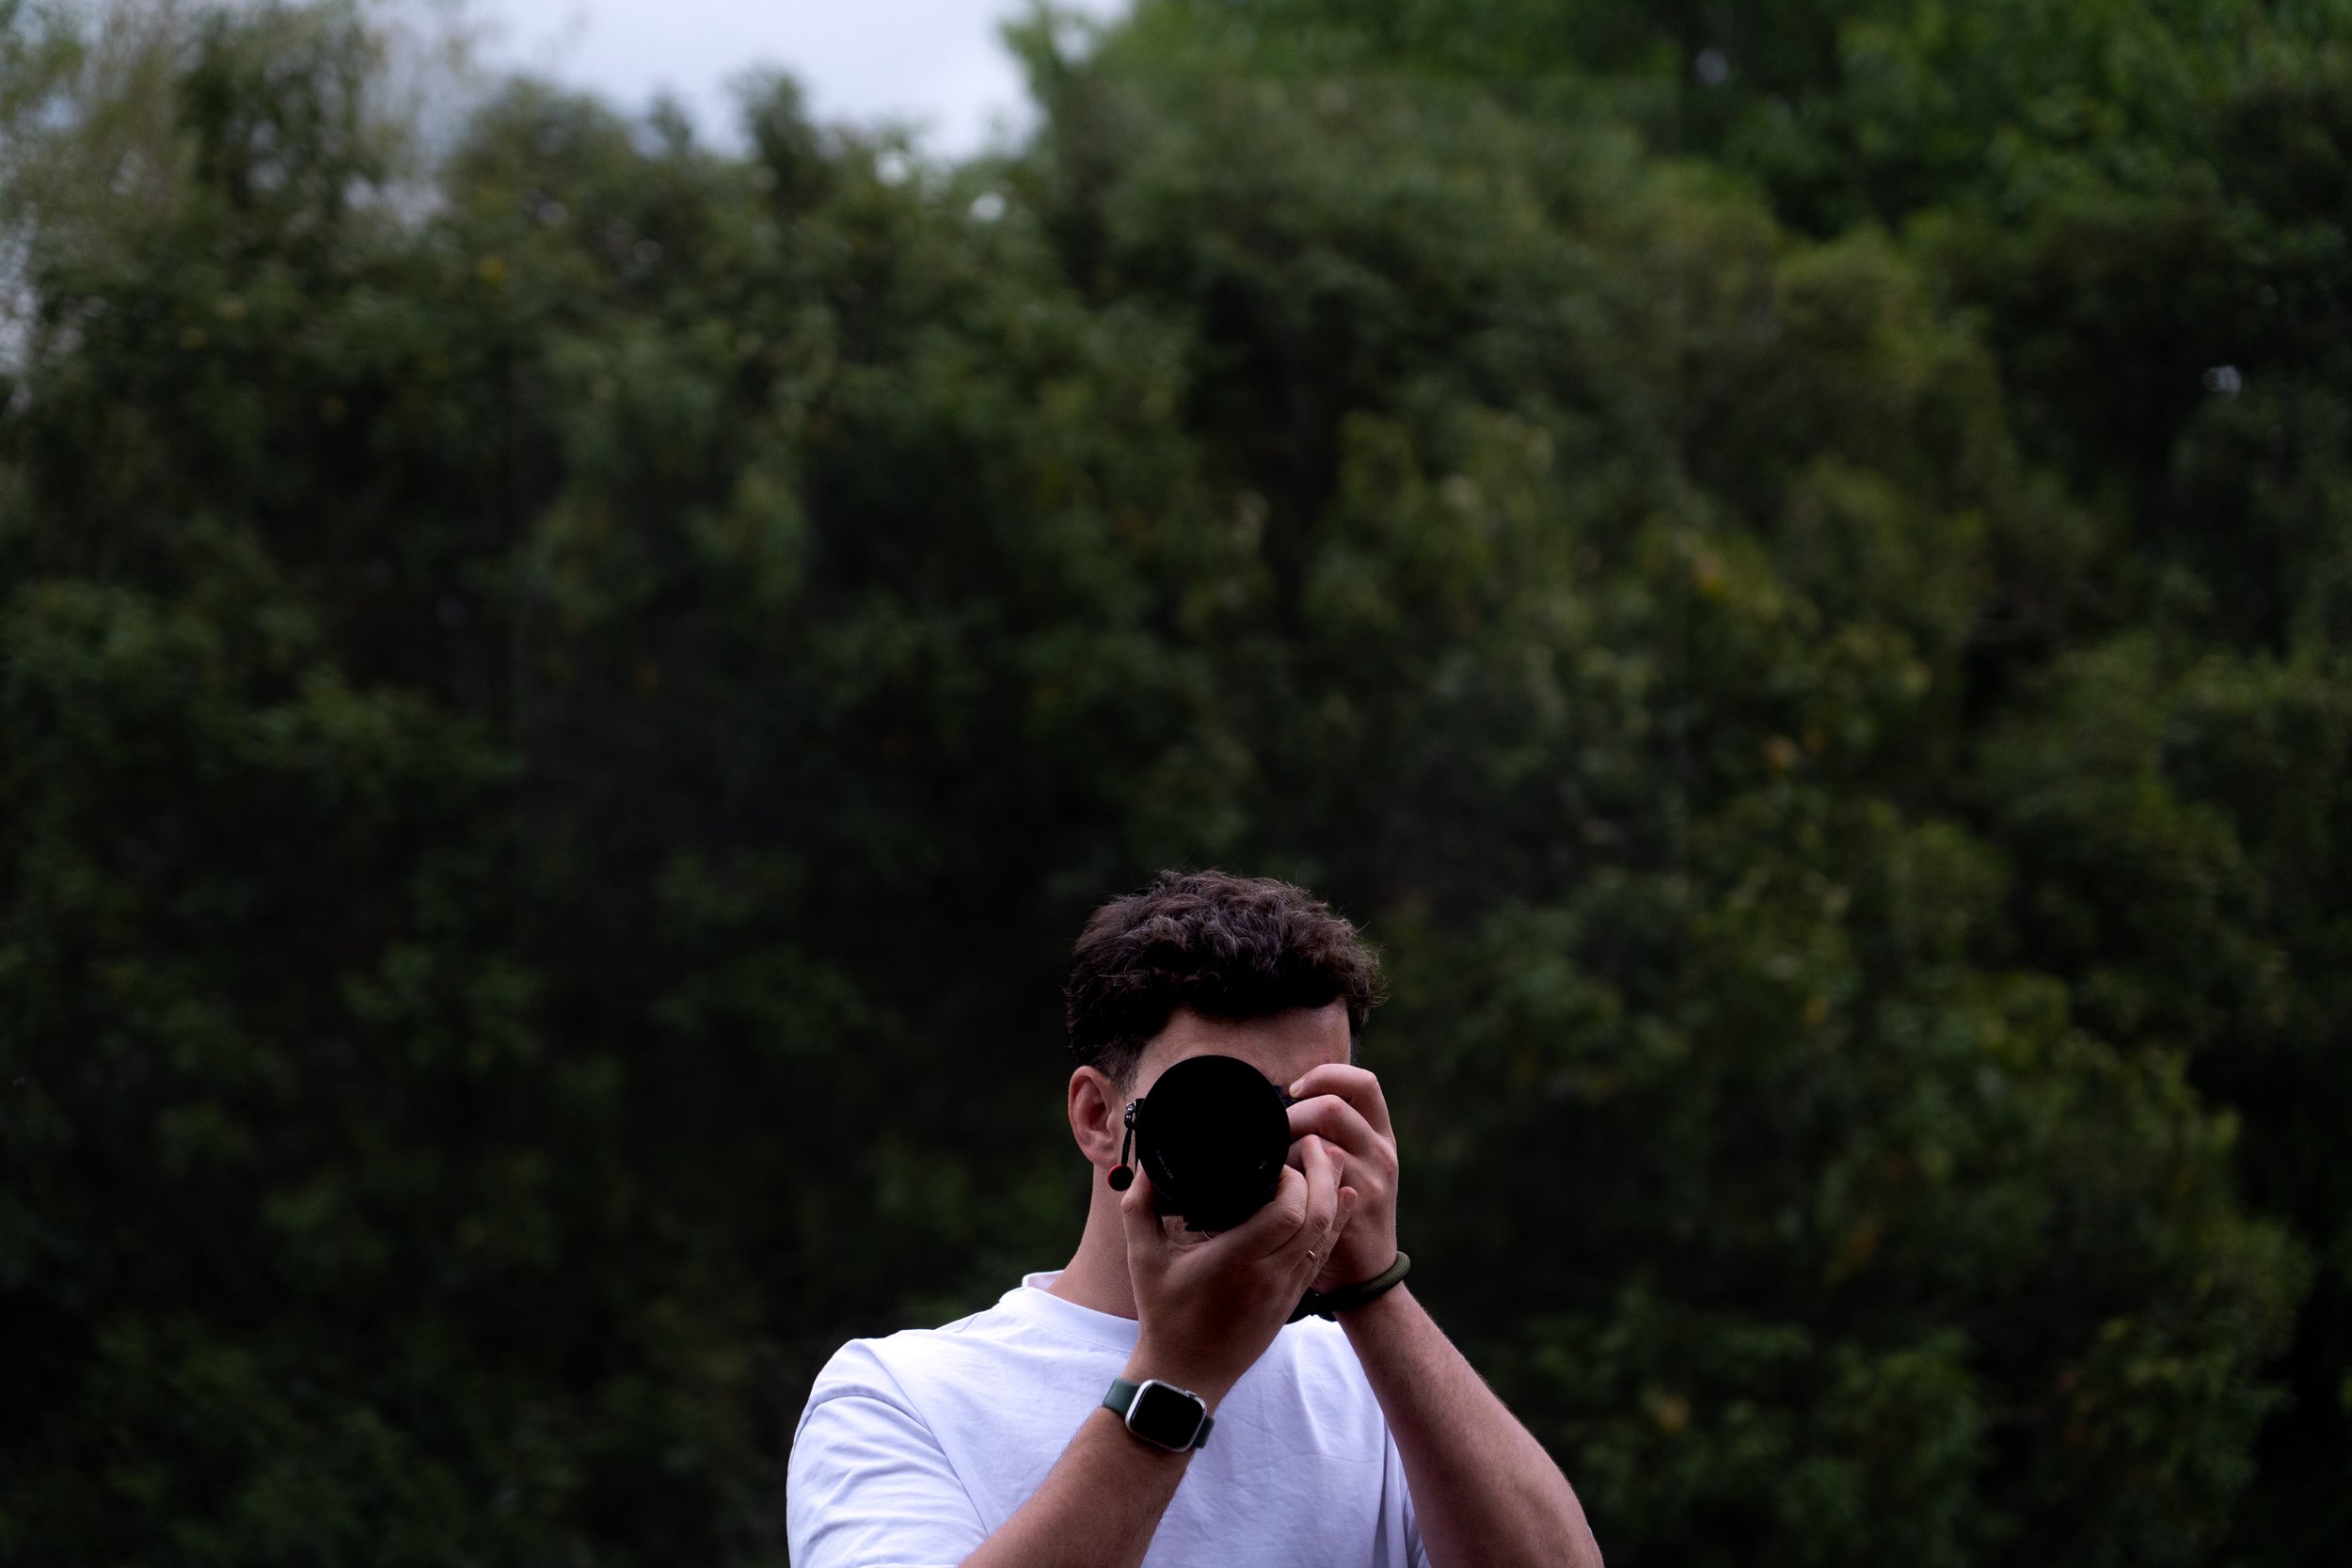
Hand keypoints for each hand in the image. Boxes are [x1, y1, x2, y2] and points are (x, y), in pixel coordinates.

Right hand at [1120, 1134, 1352, 1405]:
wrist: (1186, 1375)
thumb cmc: (1163, 1315)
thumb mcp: (1143, 1258)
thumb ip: (1140, 1206)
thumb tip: (1144, 1166)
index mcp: (1237, 1260)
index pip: (1289, 1212)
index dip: (1294, 1178)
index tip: (1278, 1156)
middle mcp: (1269, 1275)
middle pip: (1319, 1218)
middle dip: (1323, 1174)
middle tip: (1313, 1141)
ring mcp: (1286, 1290)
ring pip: (1328, 1236)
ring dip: (1335, 1195)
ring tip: (1329, 1159)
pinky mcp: (1292, 1301)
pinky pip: (1324, 1256)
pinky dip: (1337, 1224)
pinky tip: (1344, 1199)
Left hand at [1285, 1064, 1399, 1293]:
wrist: (1366, 1271)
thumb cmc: (1350, 1209)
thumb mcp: (1357, 1163)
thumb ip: (1334, 1130)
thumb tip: (1288, 1096)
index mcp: (1381, 1135)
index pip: (1363, 1082)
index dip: (1327, 1075)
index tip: (1296, 1089)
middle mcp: (1380, 1152)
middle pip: (1333, 1107)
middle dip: (1294, 1114)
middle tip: (1276, 1132)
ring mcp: (1368, 1180)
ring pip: (1318, 1141)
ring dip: (1288, 1145)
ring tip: (1278, 1162)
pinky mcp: (1349, 1206)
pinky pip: (1310, 1177)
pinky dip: (1287, 1174)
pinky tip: (1279, 1185)